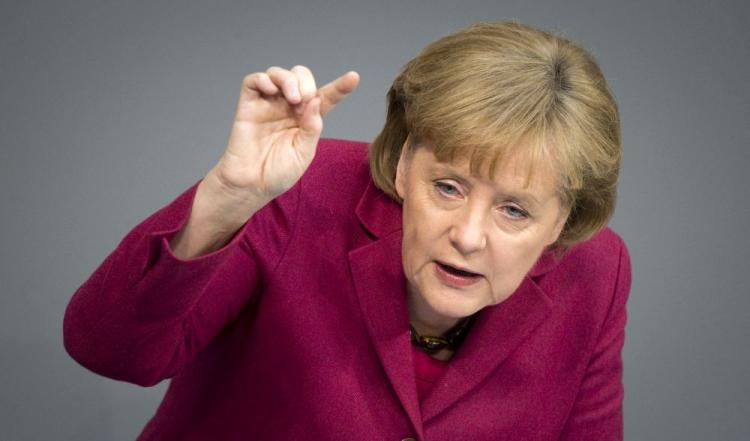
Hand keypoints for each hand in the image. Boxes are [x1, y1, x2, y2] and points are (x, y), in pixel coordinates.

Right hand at [211, 66, 359, 202]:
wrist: (251, 185)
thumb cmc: (278, 172)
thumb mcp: (304, 153)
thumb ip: (312, 127)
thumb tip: (315, 100)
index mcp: (306, 119)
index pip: (325, 97)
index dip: (340, 86)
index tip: (354, 78)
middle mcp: (287, 107)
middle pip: (301, 76)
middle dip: (306, 84)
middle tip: (303, 105)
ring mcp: (268, 104)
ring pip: (279, 73)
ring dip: (289, 79)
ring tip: (293, 100)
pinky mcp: (248, 105)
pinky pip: (253, 80)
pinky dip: (263, 79)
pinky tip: (271, 90)